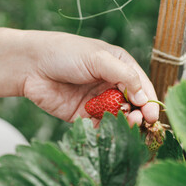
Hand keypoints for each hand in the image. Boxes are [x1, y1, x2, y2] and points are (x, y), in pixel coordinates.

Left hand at [21, 31, 158, 126]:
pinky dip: (108, 131)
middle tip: (140, 120)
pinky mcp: (84, 116)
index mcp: (118, 67)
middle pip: (132, 104)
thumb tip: (143, 97)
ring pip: (118, 117)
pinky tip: (111, 132)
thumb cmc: (66, 53)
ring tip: (127, 123)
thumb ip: (124, 75)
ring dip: (125, 123)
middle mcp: (110, 85)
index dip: (149, 100)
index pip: (141, 85)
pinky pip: (100, 126)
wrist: (31, 65)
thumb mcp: (98, 58)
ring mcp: (98, 101)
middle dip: (139, 113)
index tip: (153, 115)